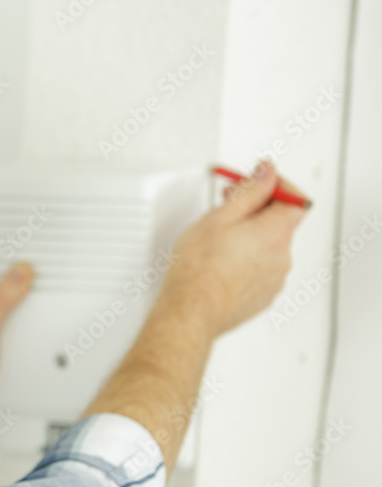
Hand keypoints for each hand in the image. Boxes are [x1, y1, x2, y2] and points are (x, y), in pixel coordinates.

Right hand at [157, 160, 307, 336]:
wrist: (191, 312)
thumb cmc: (198, 270)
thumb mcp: (219, 217)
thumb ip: (249, 191)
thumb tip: (267, 174)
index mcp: (275, 233)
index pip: (295, 199)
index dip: (278, 185)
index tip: (259, 180)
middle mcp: (282, 257)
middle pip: (280, 222)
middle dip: (258, 209)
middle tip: (230, 204)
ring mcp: (274, 279)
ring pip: (269, 247)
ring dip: (251, 237)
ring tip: (219, 240)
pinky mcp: (262, 296)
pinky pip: (262, 269)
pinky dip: (247, 260)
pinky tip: (222, 262)